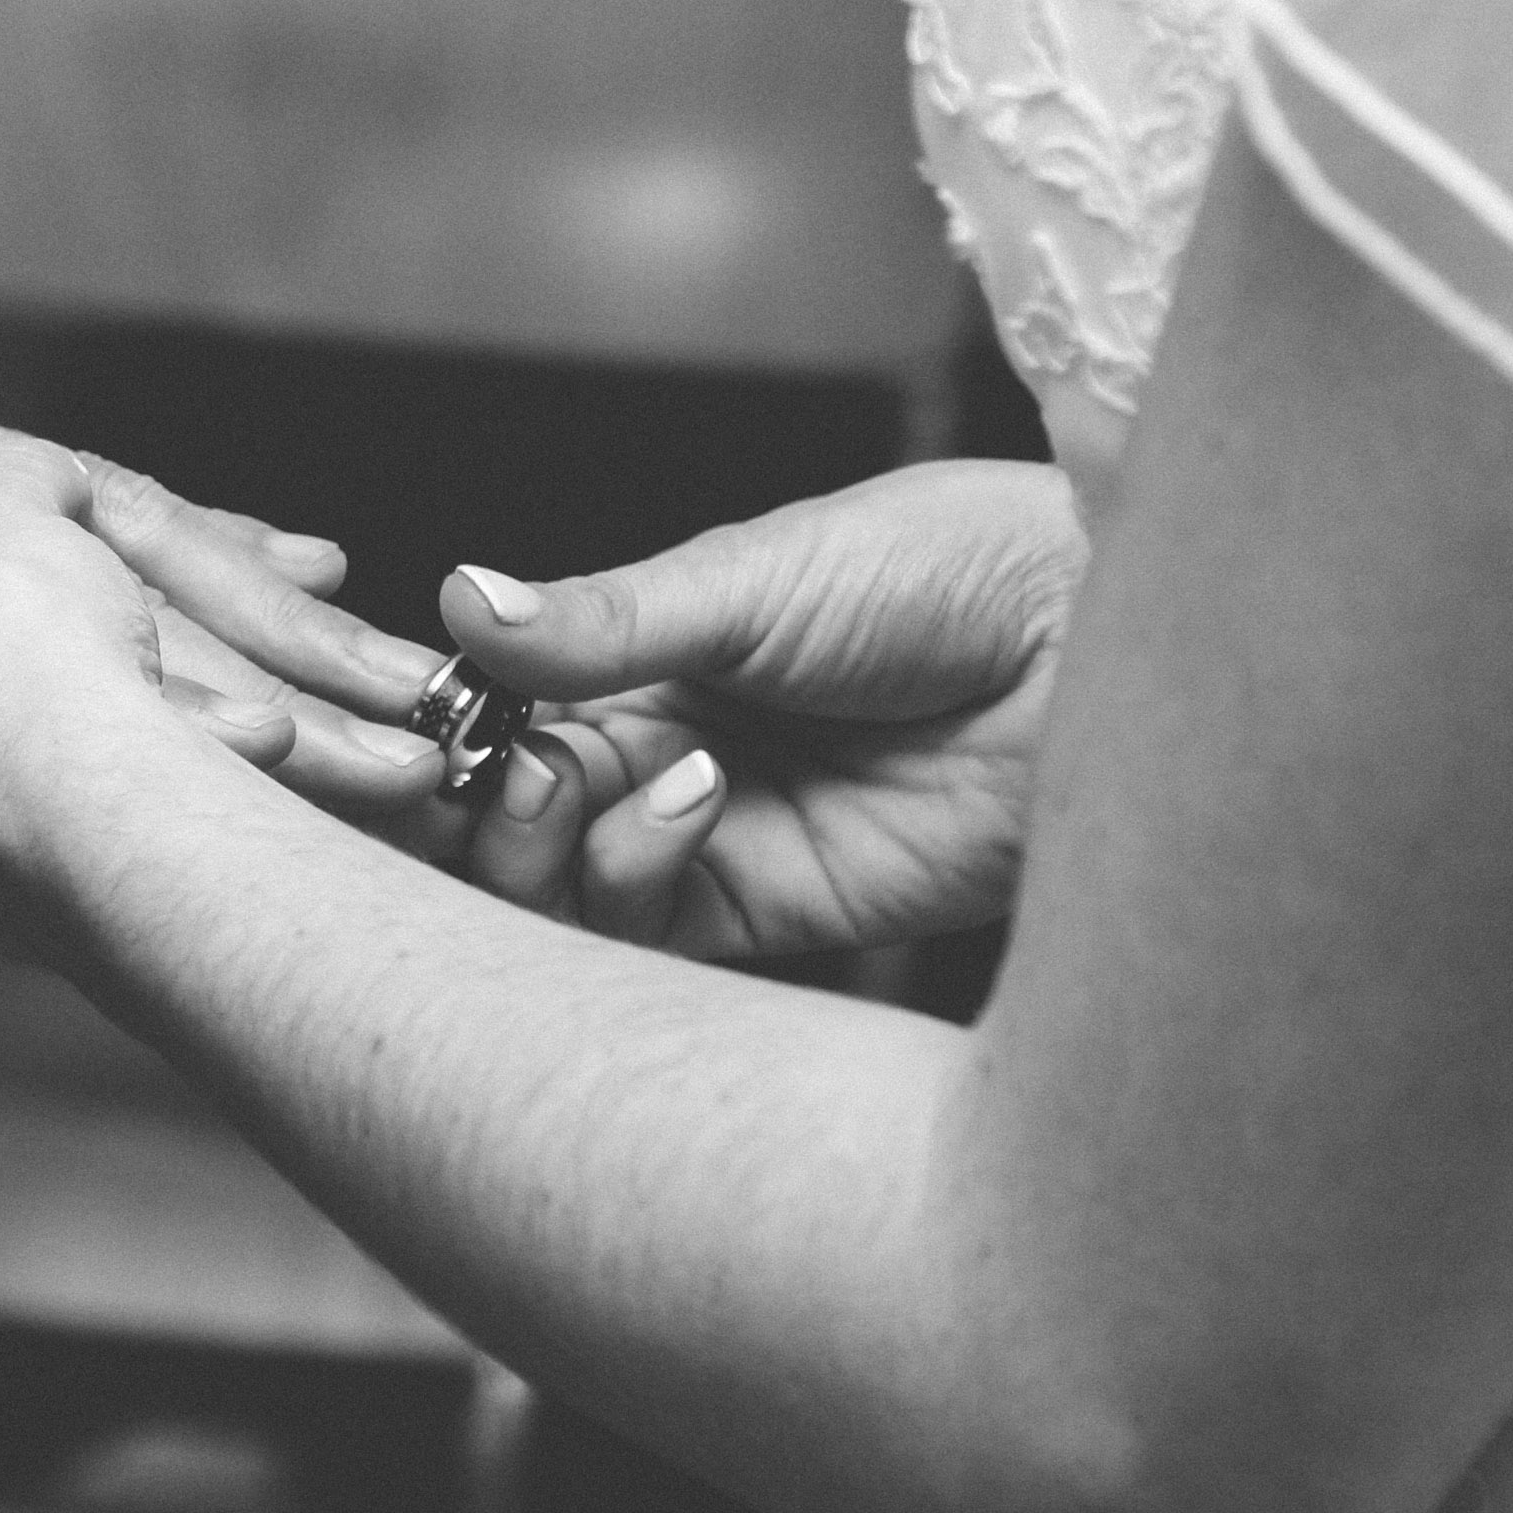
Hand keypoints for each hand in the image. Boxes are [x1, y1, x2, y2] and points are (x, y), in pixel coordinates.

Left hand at [0, 201, 448, 957]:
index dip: (97, 702)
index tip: (246, 769)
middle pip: (71, 568)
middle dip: (238, 661)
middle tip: (391, 748)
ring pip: (104, 514)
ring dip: (255, 598)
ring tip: (395, 678)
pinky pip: (74, 470)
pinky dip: (195, 515)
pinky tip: (299, 550)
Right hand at [443, 459, 1084, 955]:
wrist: (1090, 648)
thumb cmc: (944, 574)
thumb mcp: (753, 577)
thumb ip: (602, 619)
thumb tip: (457, 598)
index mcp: (644, 657)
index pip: (493, 710)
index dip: (444, 725)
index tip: (423, 714)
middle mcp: (658, 754)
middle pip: (497, 814)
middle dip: (473, 797)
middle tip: (503, 760)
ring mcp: (707, 840)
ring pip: (549, 892)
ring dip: (544, 840)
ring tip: (600, 776)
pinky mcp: (766, 916)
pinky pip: (642, 939)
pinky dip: (626, 878)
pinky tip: (691, 801)